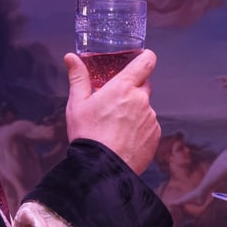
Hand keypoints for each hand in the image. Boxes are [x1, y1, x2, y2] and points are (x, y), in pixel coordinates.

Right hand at [63, 49, 160, 173]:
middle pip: (144, 85)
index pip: (146, 62)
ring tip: (115, 126)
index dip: (145, 58)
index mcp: (123, 88)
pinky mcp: (155, 136)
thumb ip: (78, 77)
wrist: (101, 168)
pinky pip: (149, 126)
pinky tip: (124, 138)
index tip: (141, 59)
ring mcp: (150, 119)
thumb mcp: (77, 104)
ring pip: (145, 108)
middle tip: (115, 101)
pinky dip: (139, 129)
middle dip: (133, 89)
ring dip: (135, 112)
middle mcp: (141, 100)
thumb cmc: (88, 135)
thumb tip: (71, 58)